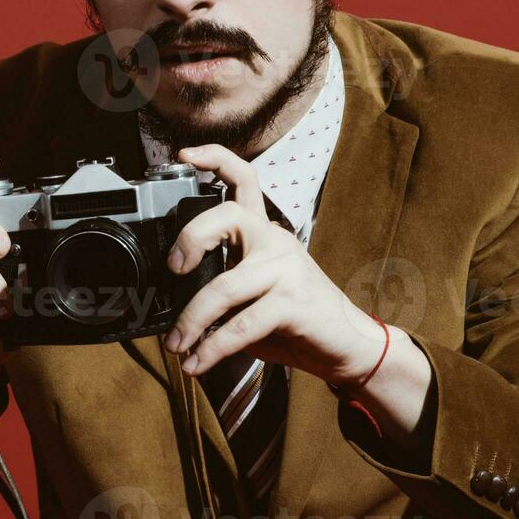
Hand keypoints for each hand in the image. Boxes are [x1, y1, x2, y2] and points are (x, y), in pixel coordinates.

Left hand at [160, 144, 386, 385]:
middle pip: (225, 216)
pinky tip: (197, 363)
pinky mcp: (293, 302)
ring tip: (174, 344)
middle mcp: (275, 241)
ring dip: (190, 321)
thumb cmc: (294, 319)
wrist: (348, 346)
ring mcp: (286, 269)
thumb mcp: (253, 294)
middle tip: (172, 270)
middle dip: (189, 240)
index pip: (243, 179)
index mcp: (264, 231)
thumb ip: (220, 285)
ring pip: (223, 286)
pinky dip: (212, 348)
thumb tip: (170, 302)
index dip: (214, 159)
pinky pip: (240, 325)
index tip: (184, 155)